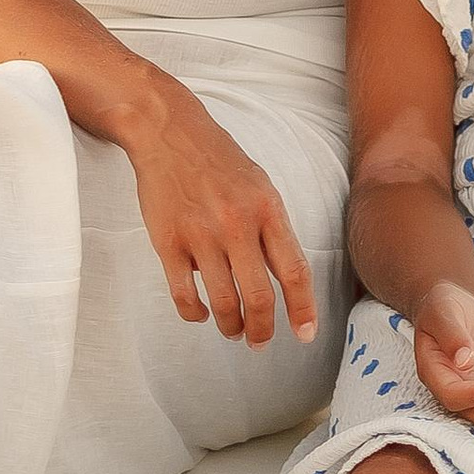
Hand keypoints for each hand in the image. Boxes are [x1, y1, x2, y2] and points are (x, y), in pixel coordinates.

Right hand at [122, 82, 317, 345]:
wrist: (169, 131)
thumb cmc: (220, 161)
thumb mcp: (261, 187)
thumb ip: (274, 230)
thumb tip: (286, 279)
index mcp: (268, 210)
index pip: (294, 271)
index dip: (303, 309)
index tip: (305, 334)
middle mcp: (237, 225)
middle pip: (259, 297)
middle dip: (263, 330)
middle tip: (260, 343)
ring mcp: (200, 235)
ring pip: (223, 302)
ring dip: (230, 327)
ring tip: (232, 331)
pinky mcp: (167, 241)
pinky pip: (184, 294)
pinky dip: (195, 313)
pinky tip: (201, 314)